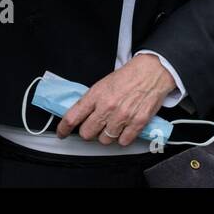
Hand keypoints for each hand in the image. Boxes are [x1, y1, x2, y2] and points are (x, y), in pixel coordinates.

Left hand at [55, 55, 177, 146]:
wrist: (151, 72)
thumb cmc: (128, 76)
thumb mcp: (103, 83)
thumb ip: (91, 100)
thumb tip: (80, 114)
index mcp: (96, 95)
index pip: (73, 116)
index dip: (64, 128)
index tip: (62, 132)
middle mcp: (108, 107)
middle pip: (87, 133)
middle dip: (88, 132)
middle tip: (93, 127)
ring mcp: (122, 116)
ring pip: (105, 140)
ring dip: (106, 136)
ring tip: (112, 125)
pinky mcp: (137, 123)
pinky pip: (123, 142)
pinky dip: (122, 138)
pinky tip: (124, 128)